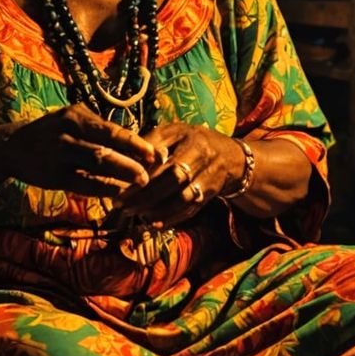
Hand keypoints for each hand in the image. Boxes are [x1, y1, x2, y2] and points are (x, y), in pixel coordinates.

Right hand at [0, 104, 159, 198]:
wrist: (12, 146)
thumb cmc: (54, 134)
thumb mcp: (73, 123)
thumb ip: (100, 132)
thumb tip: (138, 145)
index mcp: (77, 115)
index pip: (113, 130)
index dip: (137, 143)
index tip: (156, 153)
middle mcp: (68, 130)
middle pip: (108, 144)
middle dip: (134, 158)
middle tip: (152, 170)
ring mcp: (59, 152)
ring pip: (98, 162)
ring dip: (123, 172)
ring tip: (140, 181)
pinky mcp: (53, 175)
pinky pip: (84, 183)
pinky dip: (104, 188)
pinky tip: (118, 193)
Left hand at [116, 123, 243, 227]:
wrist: (230, 156)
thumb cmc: (193, 140)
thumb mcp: (175, 132)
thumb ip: (154, 140)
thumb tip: (131, 155)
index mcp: (191, 141)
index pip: (167, 159)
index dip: (145, 174)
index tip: (123, 186)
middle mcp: (203, 160)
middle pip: (174, 180)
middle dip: (147, 195)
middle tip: (124, 205)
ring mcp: (208, 179)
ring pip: (184, 198)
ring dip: (159, 209)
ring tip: (135, 214)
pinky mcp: (209, 196)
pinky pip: (191, 209)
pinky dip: (172, 218)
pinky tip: (154, 224)